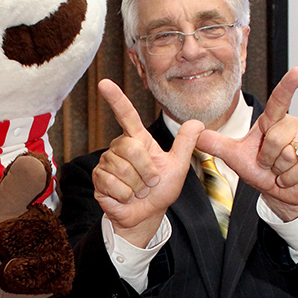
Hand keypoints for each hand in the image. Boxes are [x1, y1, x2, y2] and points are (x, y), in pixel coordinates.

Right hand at [94, 80, 203, 245]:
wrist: (147, 214)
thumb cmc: (160, 190)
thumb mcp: (178, 166)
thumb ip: (186, 144)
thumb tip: (198, 122)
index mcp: (138, 140)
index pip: (126, 115)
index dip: (116, 99)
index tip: (104, 83)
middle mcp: (119, 148)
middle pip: (130, 148)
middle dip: (146, 169)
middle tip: (150, 182)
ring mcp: (107, 163)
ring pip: (122, 168)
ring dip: (137, 185)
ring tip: (138, 190)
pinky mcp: (99, 180)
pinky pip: (113, 184)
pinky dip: (126, 195)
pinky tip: (126, 197)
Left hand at [196, 68, 297, 220]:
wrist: (281, 191)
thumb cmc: (260, 169)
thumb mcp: (235, 157)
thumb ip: (216, 144)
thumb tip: (195, 133)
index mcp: (273, 121)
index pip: (279, 101)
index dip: (288, 86)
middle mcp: (293, 125)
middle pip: (275, 139)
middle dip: (267, 158)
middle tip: (268, 163)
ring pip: (289, 155)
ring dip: (280, 170)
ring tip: (280, 169)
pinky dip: (291, 179)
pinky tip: (290, 177)